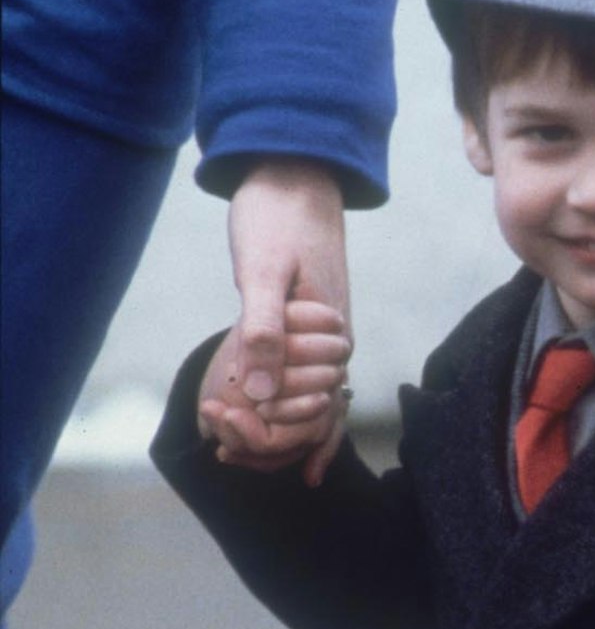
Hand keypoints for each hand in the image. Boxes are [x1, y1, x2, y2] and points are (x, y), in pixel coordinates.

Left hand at [225, 158, 351, 480]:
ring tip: (233, 447)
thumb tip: (260, 396)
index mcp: (331, 335)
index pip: (316, 411)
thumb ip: (263, 333)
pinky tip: (255, 410)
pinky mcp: (307, 322)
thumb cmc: (275, 219)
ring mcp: (323, 332)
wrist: (292, 174)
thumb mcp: (262, 274)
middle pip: (315, 411)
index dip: (278, 438)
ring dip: (278, 423)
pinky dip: (282, 399)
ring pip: (309, 396)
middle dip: (277, 440)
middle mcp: (335, 341)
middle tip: (224, 454)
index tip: (229, 448)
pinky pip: (301, 374)